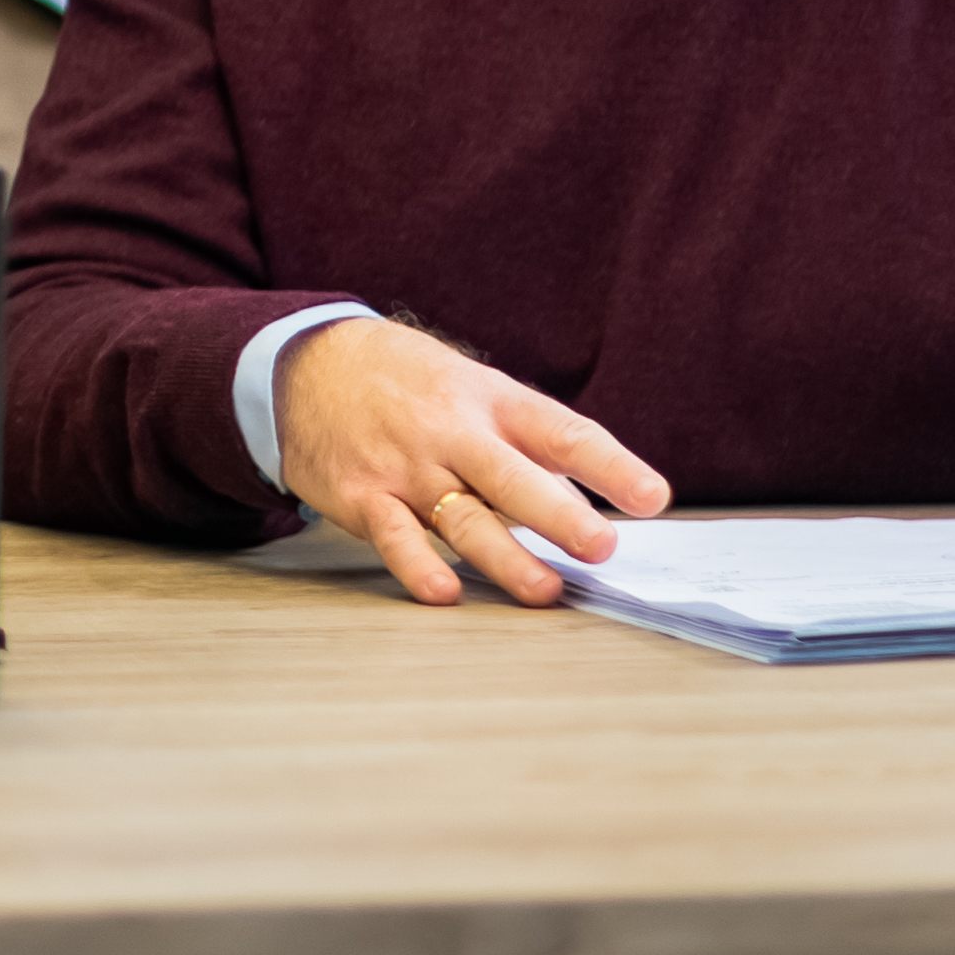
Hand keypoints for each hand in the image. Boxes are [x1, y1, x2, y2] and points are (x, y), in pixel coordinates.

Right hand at [272, 315, 669, 607]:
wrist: (302, 362)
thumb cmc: (406, 382)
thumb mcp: (469, 388)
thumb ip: (522, 448)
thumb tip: (582, 511)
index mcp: (489, 401)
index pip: (559, 431)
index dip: (608, 464)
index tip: (652, 497)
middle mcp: (449, 432)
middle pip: (511, 477)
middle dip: (558, 514)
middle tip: (601, 547)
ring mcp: (404, 466)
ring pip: (461, 518)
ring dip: (505, 558)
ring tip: (545, 590)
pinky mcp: (361, 496)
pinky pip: (394, 536)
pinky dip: (418, 566)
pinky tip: (445, 592)